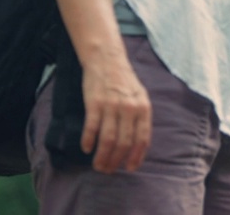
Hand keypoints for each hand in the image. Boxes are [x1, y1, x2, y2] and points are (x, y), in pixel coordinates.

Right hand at [80, 56, 151, 173]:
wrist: (107, 60)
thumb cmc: (124, 81)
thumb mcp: (140, 97)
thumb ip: (140, 118)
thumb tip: (138, 145)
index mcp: (143, 108)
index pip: (142, 139)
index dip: (136, 157)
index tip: (129, 168)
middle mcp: (129, 108)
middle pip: (124, 143)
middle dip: (116, 161)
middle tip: (108, 170)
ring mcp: (112, 105)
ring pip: (108, 139)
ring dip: (102, 156)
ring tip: (98, 165)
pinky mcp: (94, 102)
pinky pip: (92, 127)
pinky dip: (88, 141)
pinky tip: (86, 148)